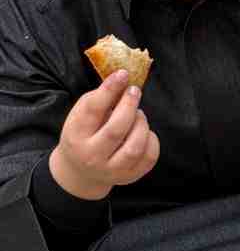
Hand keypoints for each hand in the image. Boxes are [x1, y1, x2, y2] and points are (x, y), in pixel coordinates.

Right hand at [49, 70, 159, 199]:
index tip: (123, 74)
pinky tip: (143, 132)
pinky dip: (151, 139)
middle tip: (134, 91)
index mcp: (76, 136)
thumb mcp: (81, 116)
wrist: (81, 171)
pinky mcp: (130, 176)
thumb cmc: (83, 135)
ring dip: (141, 124)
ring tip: (138, 114)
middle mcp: (92, 157)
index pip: (92, 110)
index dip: (109, 90)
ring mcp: (112, 170)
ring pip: (135, 146)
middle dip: (129, 106)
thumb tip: (123, 78)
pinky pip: (149, 156)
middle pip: (116, 129)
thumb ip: (99, 100)